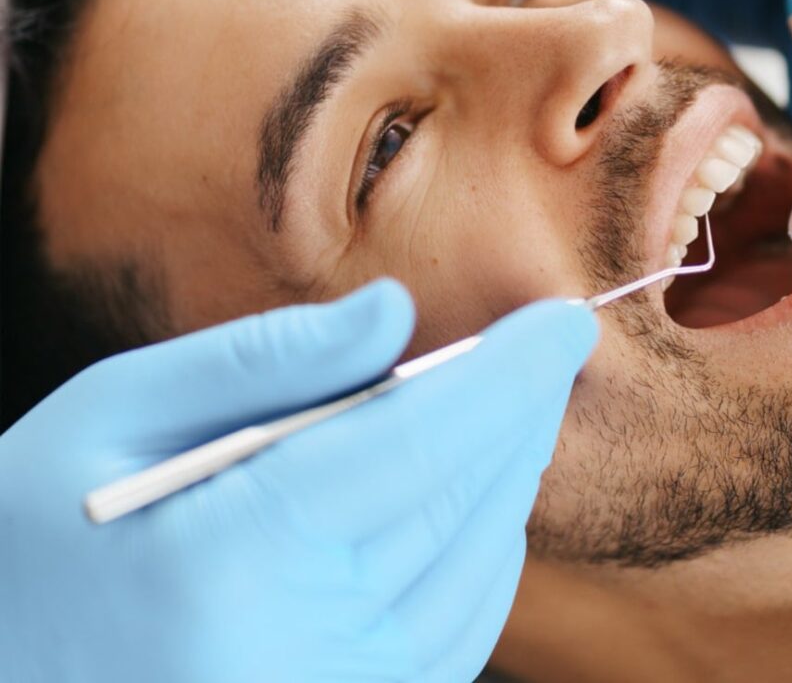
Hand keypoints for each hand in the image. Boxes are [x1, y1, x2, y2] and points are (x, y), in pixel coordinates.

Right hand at [0, 279, 597, 682]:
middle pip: (464, 499)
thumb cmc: (32, 537)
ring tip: (515, 405)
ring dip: (511, 472)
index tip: (566, 322)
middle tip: (548, 348)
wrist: (6, 677)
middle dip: (522, 411)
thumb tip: (396, 315)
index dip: (511, 372)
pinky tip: (477, 494)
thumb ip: (267, 358)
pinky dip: (485, 547)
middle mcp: (303, 649)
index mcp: (236, 555)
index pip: (424, 440)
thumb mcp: (116, 412)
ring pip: (480, 566)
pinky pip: (458, 628)